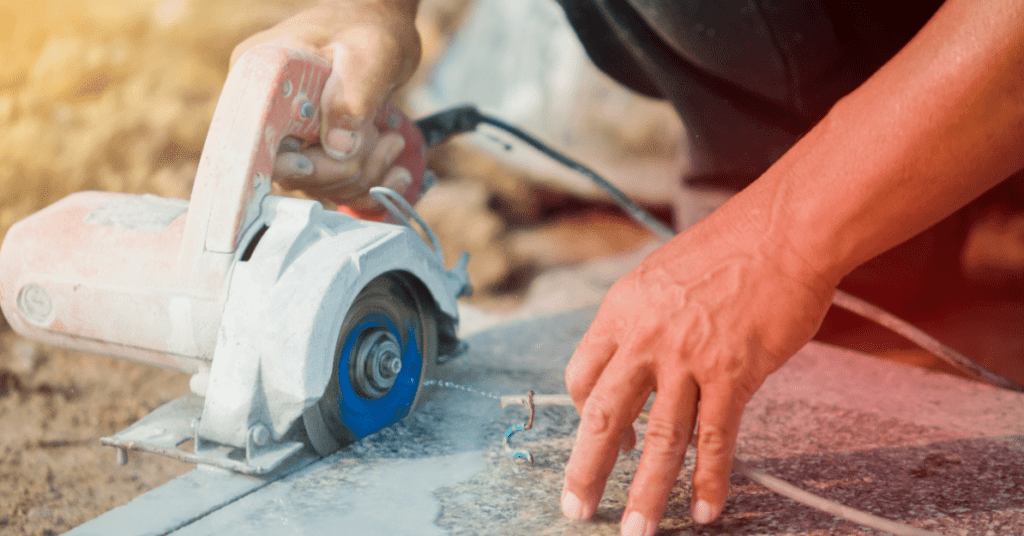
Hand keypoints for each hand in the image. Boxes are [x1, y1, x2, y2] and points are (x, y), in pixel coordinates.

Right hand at [232, 0, 420, 209]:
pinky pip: (337, 190)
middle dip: (344, 169)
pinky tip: (396, 172)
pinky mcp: (316, 153)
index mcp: (258, 77)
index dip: (282, 163)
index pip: (253, 138)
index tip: (311, 163)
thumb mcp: (368, 54)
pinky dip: (370, 187)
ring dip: (365, 174)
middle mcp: (267, 112)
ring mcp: (291, 137)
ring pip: (319, 186)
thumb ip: (351, 97)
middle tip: (385, 139)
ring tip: (391, 139)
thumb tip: (338, 149)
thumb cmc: (368, 29)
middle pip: (290, 173)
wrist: (379, 28)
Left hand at [561, 211, 833, 534]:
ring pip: (660, 439)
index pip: (583, 375)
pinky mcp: (734, 374)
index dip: (586, 413)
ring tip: (635, 532)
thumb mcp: (660, 275)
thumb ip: (641, 319)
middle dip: (587, 470)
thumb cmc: (728, 248)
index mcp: (621, 311)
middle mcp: (646, 338)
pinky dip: (709, 479)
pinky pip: (716, 438)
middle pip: (605, 416)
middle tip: (576, 510)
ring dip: (646, 492)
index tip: (602, 436)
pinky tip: (704, 509)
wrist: (784, 232)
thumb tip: (634, 358)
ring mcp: (689, 359)